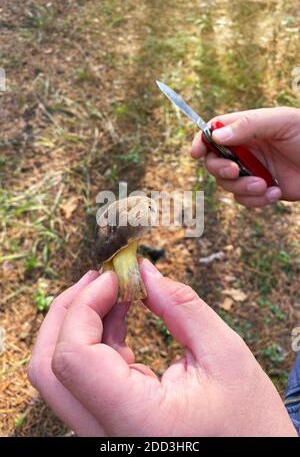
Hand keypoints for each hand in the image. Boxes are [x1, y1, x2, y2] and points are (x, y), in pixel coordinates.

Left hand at [28, 260, 295, 435]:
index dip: (85, 306)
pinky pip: (82, 378)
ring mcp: (102, 433)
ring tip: (115, 290)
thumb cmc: (249, 421)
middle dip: (69, 310)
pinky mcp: (108, 423)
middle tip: (101, 277)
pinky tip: (119, 315)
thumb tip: (144, 271)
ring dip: (80, 322)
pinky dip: (94, 340)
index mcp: (135, 422)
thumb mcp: (225, 355)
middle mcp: (106, 436)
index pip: (74, 358)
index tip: (113, 277)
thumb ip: (181, 306)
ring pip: (60, 373)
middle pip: (49, 368)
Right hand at [191, 107, 299, 206]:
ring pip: (227, 185)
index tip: (196, 153)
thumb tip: (217, 136)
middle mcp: (245, 150)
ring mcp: (251, 171)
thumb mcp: (282, 122)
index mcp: (246, 129)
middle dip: (220, 170)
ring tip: (265, 185)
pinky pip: (244, 200)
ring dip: (243, 188)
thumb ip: (249, 124)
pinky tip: (276, 193)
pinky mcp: (260, 190)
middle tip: (235, 171)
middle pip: (214, 162)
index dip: (201, 142)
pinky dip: (256, 201)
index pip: (213, 132)